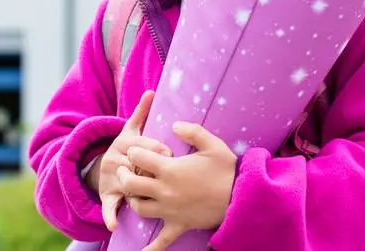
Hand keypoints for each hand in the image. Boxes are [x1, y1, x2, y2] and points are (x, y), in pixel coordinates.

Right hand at [90, 90, 172, 230]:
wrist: (103, 167)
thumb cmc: (126, 148)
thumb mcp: (132, 128)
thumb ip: (142, 111)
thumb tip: (152, 91)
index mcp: (124, 143)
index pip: (145, 145)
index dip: (159, 149)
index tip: (170, 153)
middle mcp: (114, 159)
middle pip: (137, 165)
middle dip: (152, 171)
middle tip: (165, 175)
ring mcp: (110, 178)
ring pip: (127, 184)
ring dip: (139, 190)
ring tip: (153, 193)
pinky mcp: (106, 195)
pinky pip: (108, 206)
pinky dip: (110, 216)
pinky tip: (114, 225)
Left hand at [117, 121, 237, 250]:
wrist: (240, 198)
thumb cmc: (226, 170)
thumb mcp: (212, 144)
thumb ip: (192, 131)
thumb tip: (174, 124)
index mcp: (170, 169)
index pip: (138, 157)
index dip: (134, 150)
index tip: (138, 150)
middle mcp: (164, 191)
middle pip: (130, 184)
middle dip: (124, 174)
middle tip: (127, 169)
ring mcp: (170, 210)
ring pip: (138, 208)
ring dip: (133, 199)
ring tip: (136, 193)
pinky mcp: (178, 225)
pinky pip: (161, 241)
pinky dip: (150, 249)